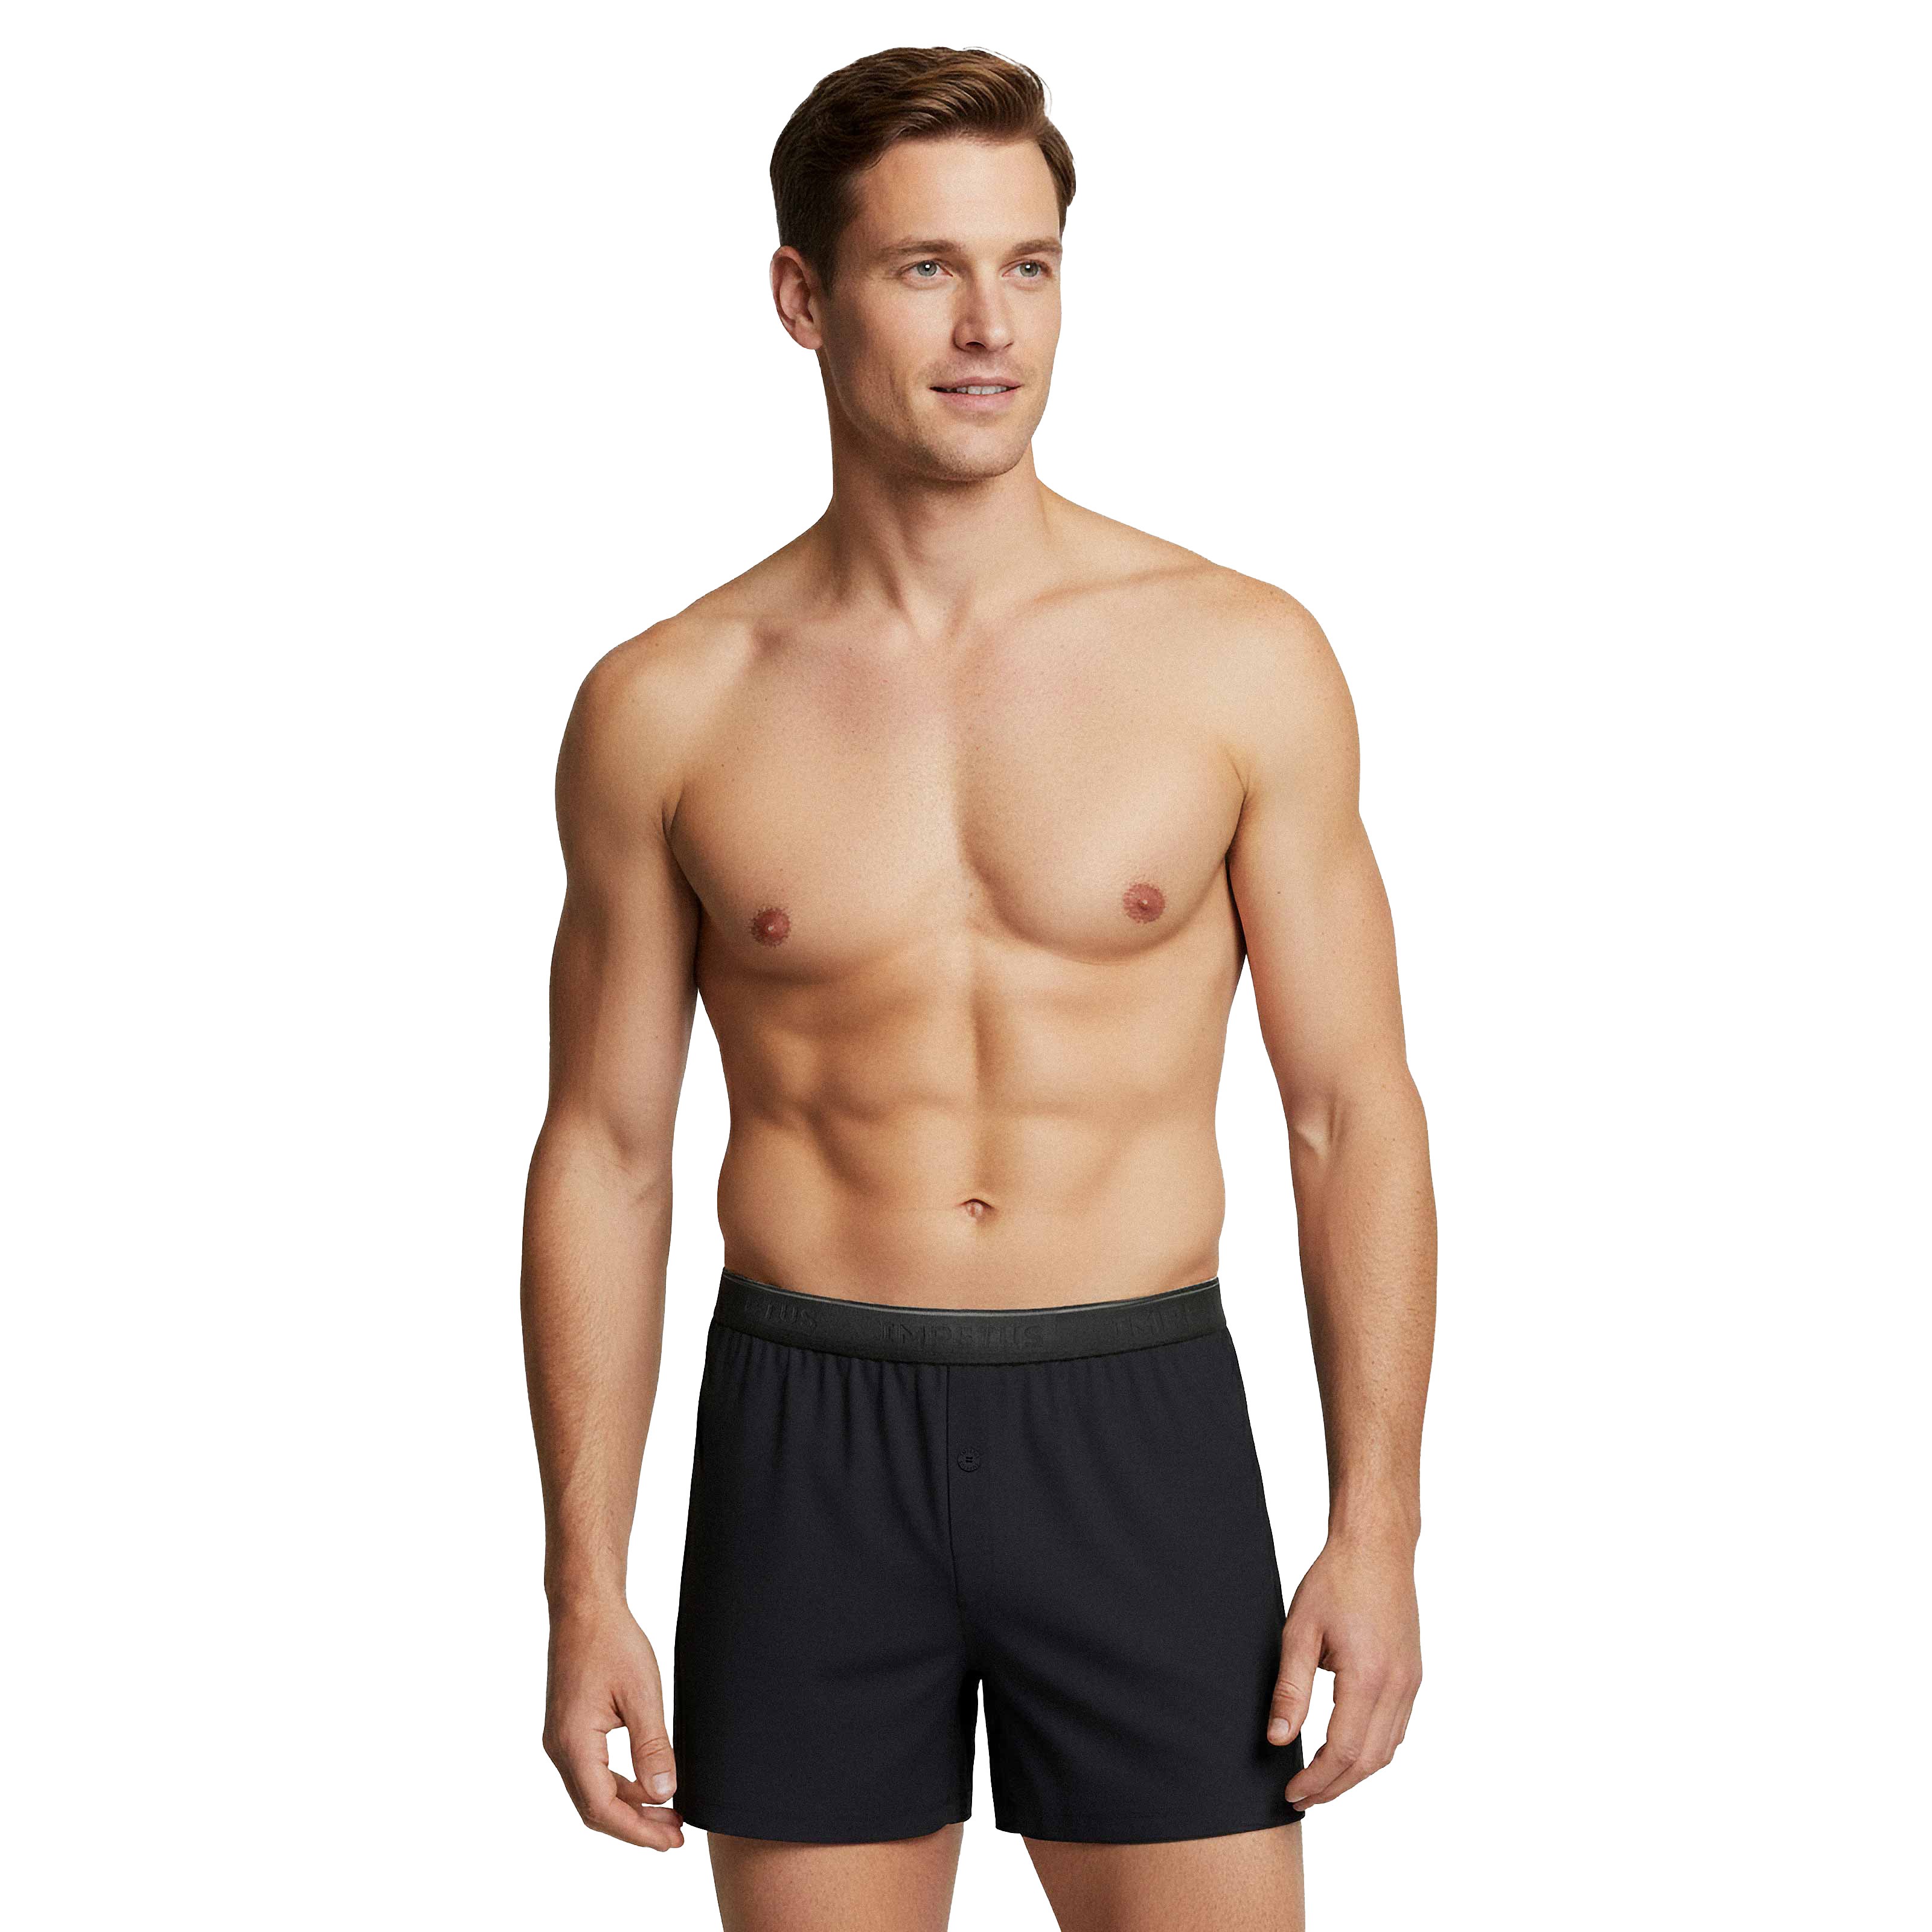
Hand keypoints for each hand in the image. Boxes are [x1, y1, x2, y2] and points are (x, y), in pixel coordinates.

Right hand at [542, 1601, 685, 1849]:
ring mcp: (561, 1739)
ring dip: (629, 1807)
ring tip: (668, 1815)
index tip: (671, 1840)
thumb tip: (664, 1793)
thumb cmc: (612, 1642)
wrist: (584, 1607)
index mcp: (573, 1743)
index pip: (603, 1808)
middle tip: (675, 1836)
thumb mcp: (642, 1693)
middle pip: (595, 1808)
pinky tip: (647, 1786)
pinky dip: (619, 1786)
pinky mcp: (568, 1729)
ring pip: (593, 1792)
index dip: (638, 1831)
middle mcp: (559, 1748)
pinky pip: (592, 1772)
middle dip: (636, 1826)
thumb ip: (652, 1746)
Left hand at [1267, 1534, 1421, 1807]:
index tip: (1291, 1791)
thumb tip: (1279, 1739)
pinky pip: (1397, 1728)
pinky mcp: (1413, 1674)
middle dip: (1334, 1787)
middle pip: (1369, 1761)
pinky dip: (1373, 1750)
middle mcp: (1397, 1686)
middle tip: (1302, 1797)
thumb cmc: (1336, 1580)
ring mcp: (1410, 1682)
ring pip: (1388, 1750)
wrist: (1377, 1547)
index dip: (1317, 1779)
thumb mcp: (1300, 1631)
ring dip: (1355, 1774)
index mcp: (1368, 1677)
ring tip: (1321, 1782)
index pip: (1344, 1751)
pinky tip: (1348, 1751)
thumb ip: (1291, 1688)